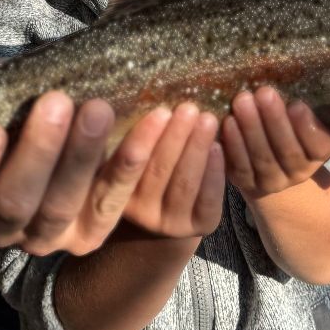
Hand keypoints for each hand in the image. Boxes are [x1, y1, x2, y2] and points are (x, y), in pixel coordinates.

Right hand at [0, 79, 177, 257]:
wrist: (59, 136)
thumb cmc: (5, 112)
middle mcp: (2, 230)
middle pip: (14, 205)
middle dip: (37, 154)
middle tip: (57, 102)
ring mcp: (50, 235)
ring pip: (64, 208)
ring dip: (85, 158)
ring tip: (100, 108)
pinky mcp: (93, 231)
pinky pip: (115, 204)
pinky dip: (135, 162)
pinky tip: (156, 120)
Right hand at [117, 104, 224, 239]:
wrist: (169, 208)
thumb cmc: (146, 165)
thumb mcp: (128, 154)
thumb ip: (125, 137)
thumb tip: (127, 101)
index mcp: (111, 193)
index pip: (122, 168)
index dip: (141, 140)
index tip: (158, 112)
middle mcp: (137, 214)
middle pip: (157, 172)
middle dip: (176, 137)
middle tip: (188, 108)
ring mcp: (168, 224)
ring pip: (184, 184)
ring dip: (197, 149)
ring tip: (207, 119)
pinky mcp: (197, 227)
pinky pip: (207, 199)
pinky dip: (214, 172)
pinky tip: (218, 147)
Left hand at [221, 87, 329, 201]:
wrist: (271, 161)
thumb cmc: (289, 125)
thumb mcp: (302, 116)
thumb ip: (300, 104)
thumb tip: (288, 71)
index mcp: (319, 154)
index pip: (319, 145)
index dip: (307, 127)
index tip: (296, 104)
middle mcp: (300, 172)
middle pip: (288, 151)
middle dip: (274, 120)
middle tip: (263, 93)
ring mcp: (273, 181)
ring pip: (263, 158)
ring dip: (251, 128)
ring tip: (242, 101)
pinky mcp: (248, 184)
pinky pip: (240, 166)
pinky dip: (234, 144)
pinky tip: (228, 122)